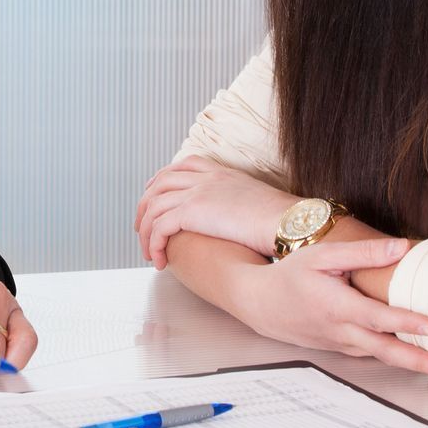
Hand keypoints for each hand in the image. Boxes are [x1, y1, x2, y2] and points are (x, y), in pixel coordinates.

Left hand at [134, 156, 295, 267]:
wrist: (287, 222)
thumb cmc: (281, 220)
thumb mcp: (257, 202)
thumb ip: (240, 204)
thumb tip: (239, 219)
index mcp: (221, 172)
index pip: (182, 165)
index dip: (161, 179)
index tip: (153, 193)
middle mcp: (205, 178)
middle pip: (160, 183)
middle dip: (145, 206)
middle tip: (140, 228)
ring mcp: (197, 191)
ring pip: (154, 206)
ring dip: (145, 232)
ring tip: (149, 253)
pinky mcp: (192, 211)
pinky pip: (159, 227)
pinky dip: (154, 245)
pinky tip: (160, 261)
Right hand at [226, 238, 427, 378]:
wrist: (260, 303)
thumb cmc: (291, 275)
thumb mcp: (323, 256)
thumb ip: (363, 252)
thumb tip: (402, 247)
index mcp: (337, 306)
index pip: (378, 317)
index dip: (407, 322)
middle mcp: (340, 330)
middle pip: (385, 350)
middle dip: (419, 361)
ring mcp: (341, 344)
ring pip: (381, 356)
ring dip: (411, 363)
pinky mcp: (341, 349)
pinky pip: (371, 353)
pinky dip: (394, 358)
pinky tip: (415, 357)